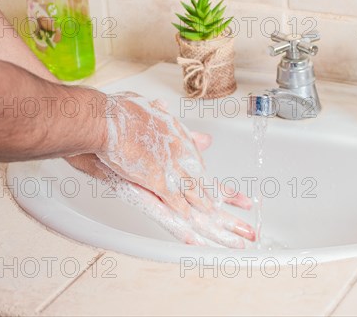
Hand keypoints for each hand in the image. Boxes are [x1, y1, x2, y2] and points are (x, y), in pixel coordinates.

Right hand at [67, 92, 254, 247]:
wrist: (106, 117)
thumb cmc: (125, 115)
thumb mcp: (162, 121)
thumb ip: (184, 134)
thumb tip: (205, 139)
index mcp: (183, 151)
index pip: (209, 178)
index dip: (228, 194)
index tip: (245, 203)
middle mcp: (182, 162)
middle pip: (210, 196)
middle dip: (231, 217)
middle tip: (251, 232)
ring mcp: (169, 173)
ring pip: (199, 205)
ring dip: (217, 226)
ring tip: (235, 241)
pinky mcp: (153, 182)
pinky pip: (171, 208)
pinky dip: (182, 225)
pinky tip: (196, 239)